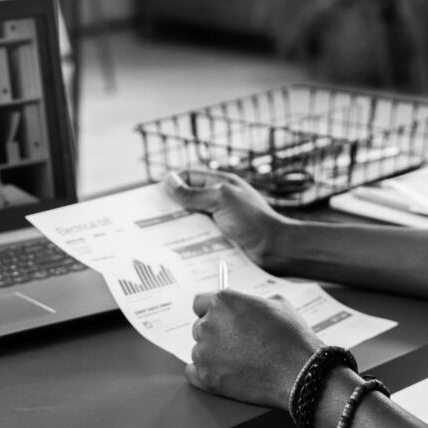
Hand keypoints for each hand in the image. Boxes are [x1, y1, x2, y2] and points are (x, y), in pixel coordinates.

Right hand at [162, 170, 291, 267]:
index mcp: (220, 184)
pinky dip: (189, 243)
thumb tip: (169, 181)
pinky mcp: (222, 239)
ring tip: (159, 238)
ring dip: (179, 228)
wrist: (277, 251)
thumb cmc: (253, 221)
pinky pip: (200, 238)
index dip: (171, 183)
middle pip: (187, 200)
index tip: (152, 196)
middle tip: (149, 220)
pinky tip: (178, 251)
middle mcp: (219, 200)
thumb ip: (194, 192)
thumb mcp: (221, 200)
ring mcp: (221, 220)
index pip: (189, 177)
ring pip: (192, 221)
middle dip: (171, 208)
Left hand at [186, 290, 320, 407]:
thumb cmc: (292, 336)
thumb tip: (244, 307)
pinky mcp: (206, 377)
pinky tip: (220, 373)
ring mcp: (205, 352)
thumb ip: (251, 301)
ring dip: (212, 354)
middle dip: (215, 334)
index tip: (219, 319)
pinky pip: (192, 372)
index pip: (200, 303)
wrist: (300, 372)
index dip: (211, 311)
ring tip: (239, 361)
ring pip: (199, 350)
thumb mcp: (276, 303)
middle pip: (199, 327)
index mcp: (223, 301)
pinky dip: (204, 373)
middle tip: (235, 343)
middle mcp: (208, 323)